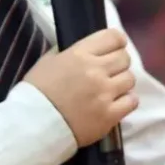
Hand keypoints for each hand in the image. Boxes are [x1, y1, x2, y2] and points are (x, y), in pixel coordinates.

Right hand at [24, 29, 138, 145]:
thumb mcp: (47, 61)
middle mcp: (96, 70)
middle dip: (119, 63)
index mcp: (80, 54)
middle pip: (124, 58)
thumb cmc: (36, 92)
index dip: (116, 42)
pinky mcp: (109, 115)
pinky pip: (132, 101)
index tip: (114, 48)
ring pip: (130, 79)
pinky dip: (126, 101)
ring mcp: (104, 94)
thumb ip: (68, 51)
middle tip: (110, 72)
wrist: (32, 127)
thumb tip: (86, 47)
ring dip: (122, 82)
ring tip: (111, 89)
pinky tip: (116, 103)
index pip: (113, 37)